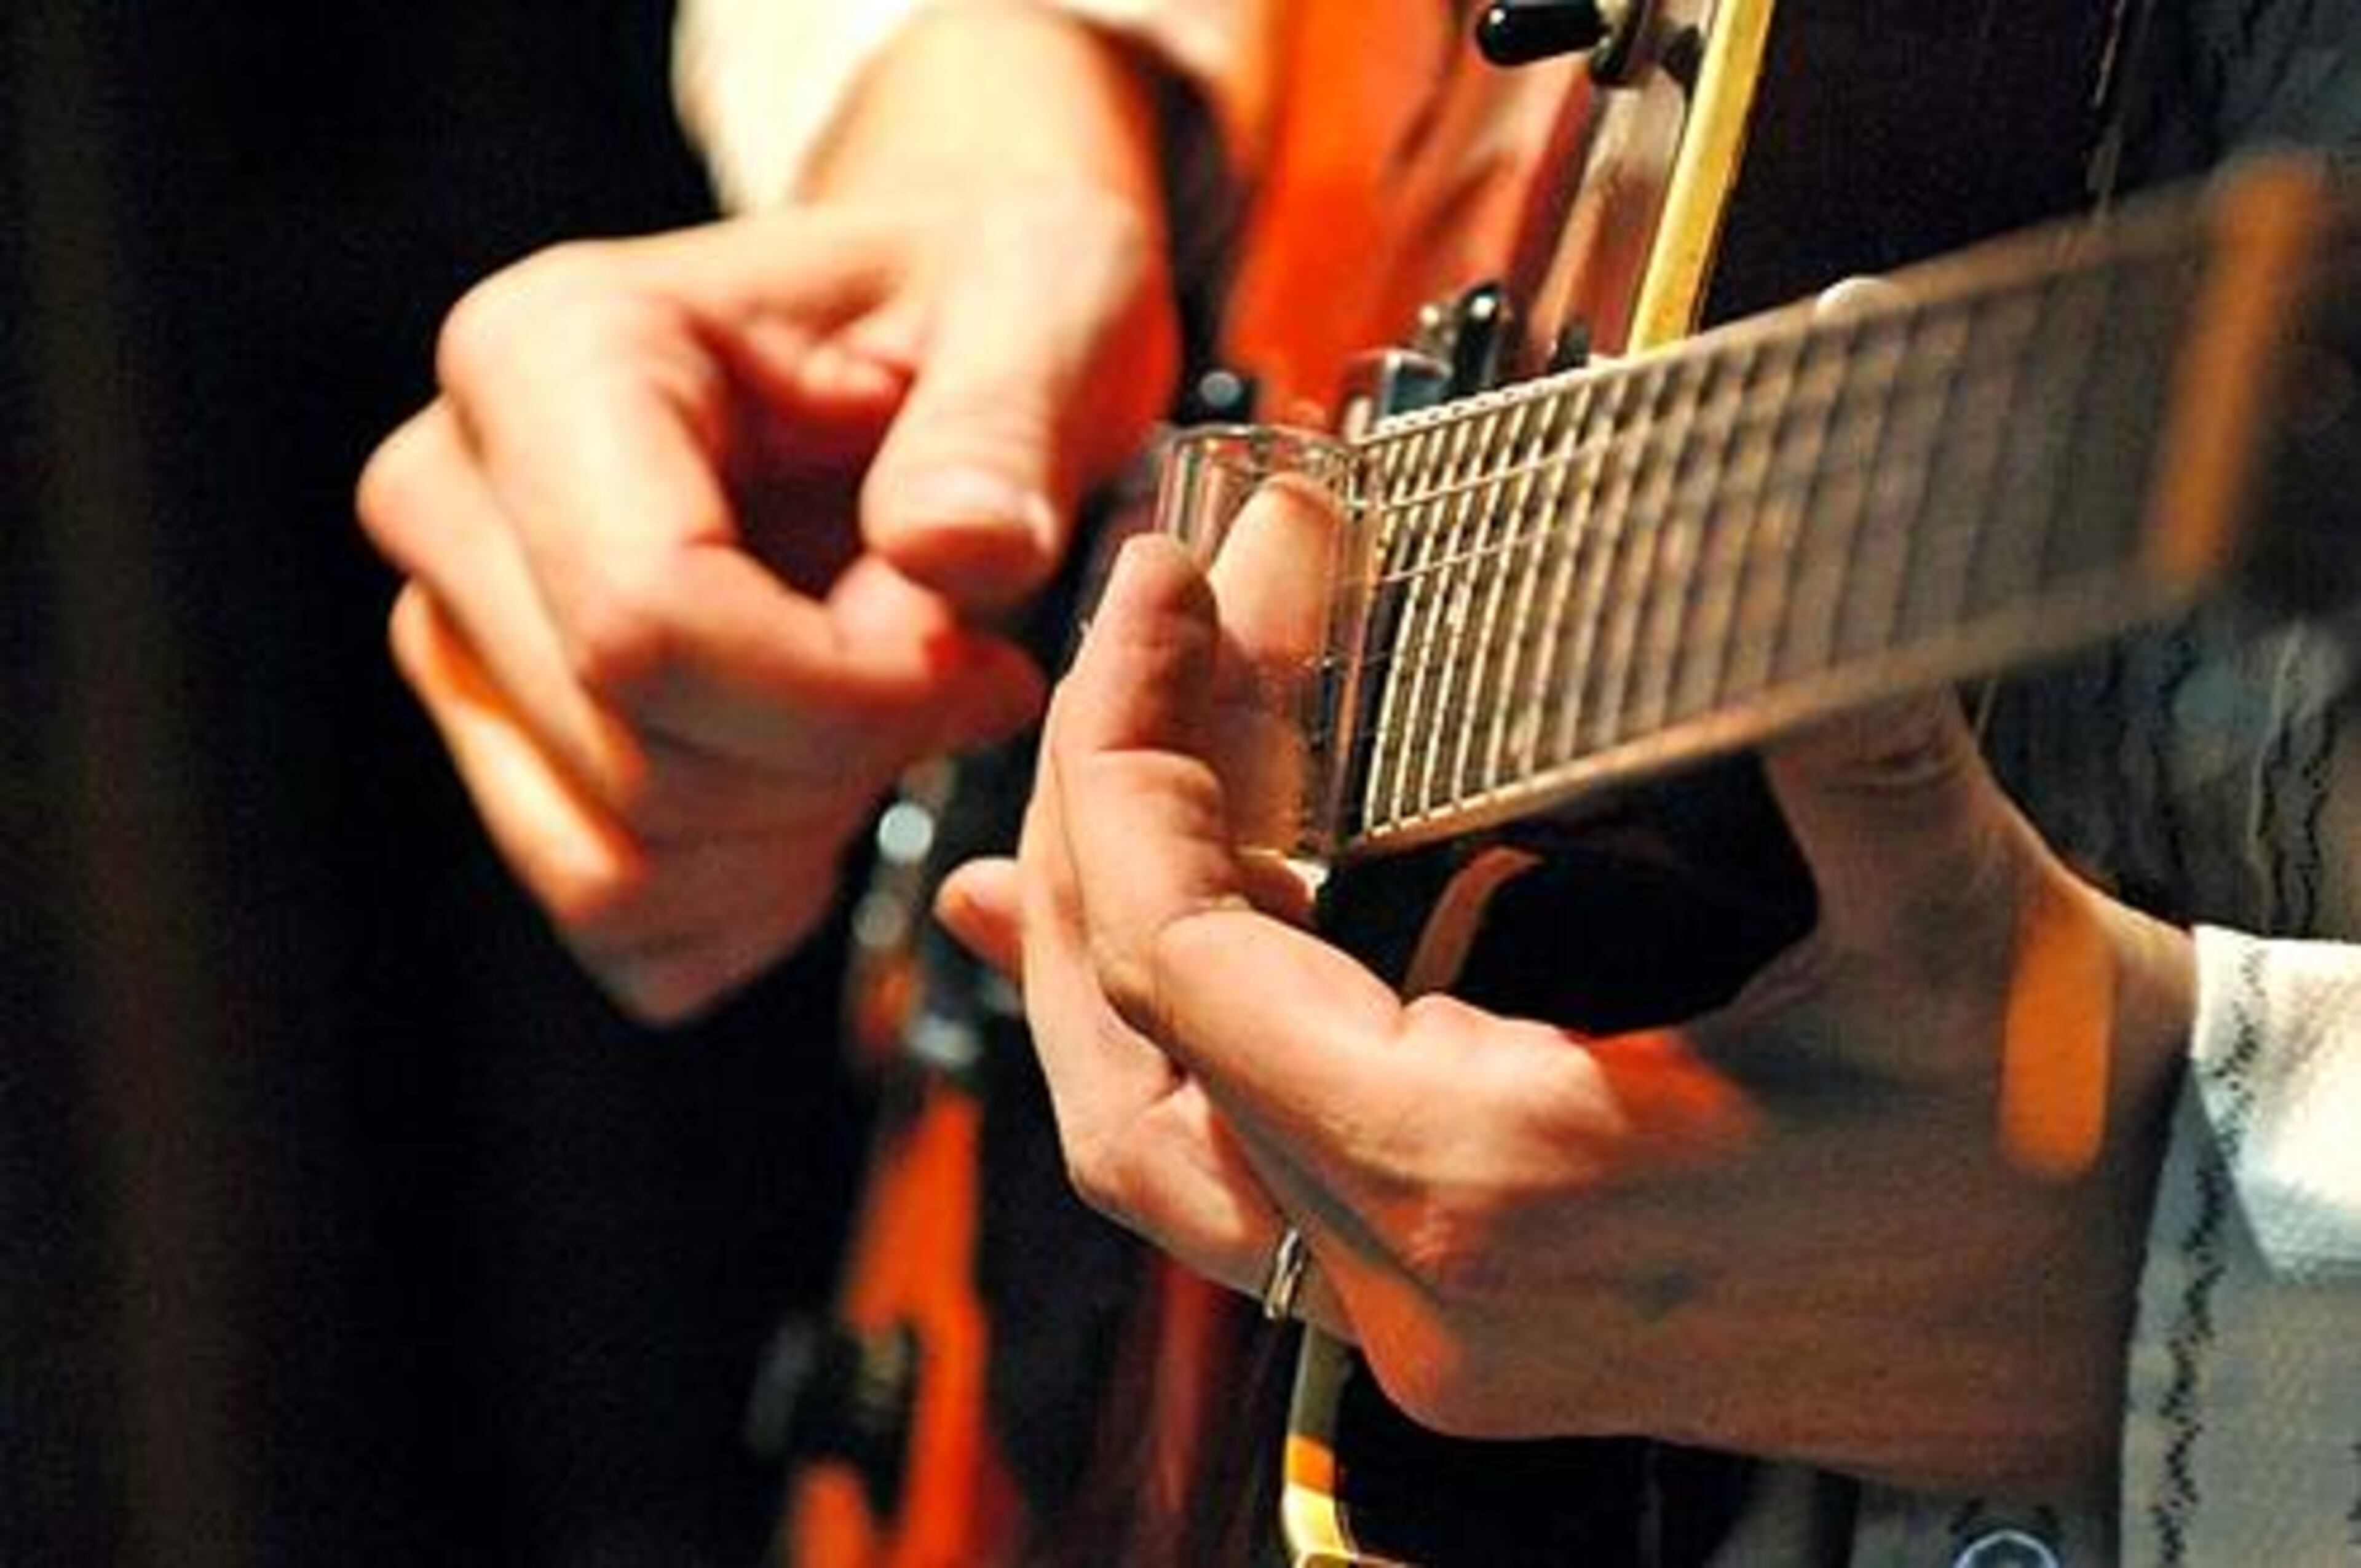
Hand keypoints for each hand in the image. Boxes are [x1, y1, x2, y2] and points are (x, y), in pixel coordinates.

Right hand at [358, 9, 1180, 1021]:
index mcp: (550, 356)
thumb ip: (1009, 421)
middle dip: (843, 763)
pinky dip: (751, 904)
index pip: (649, 621)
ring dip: (802, 837)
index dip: (847, 696)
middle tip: (964, 677)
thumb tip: (954, 549)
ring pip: (618, 866)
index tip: (988, 664)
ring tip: (901, 721)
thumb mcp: (1053, 302)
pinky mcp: (503, 752)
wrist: (940, 347)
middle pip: (636, 761)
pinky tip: (838, 800)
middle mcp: (453, 497)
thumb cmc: (990, 306)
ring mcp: (458, 638)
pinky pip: (617, 925)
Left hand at [941, 517, 2196, 1502]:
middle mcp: (1428, 1286)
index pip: (1187, 953)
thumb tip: (1771, 517)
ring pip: (1156, 1128)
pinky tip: (1108, 954)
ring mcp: (1430, 1325)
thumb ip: (1829, 713)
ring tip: (1072, 771)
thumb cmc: (2056, 1148)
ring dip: (1100, 938)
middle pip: (1135, 1032)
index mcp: (1505, 1176)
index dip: (1133, 754)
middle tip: (1152, 638)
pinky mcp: (1459, 1316)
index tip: (1165, 596)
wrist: (2129, 1322)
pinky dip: (1155, 1051)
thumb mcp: (1952, 919)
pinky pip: (1234, 1192)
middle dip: (1105, 813)